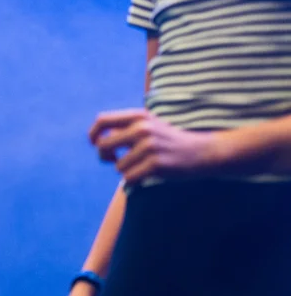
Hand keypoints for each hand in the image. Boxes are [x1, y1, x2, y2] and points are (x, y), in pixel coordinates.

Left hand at [89, 108, 216, 182]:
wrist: (203, 152)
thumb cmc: (169, 140)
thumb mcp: (149, 125)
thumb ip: (125, 128)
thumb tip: (98, 141)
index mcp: (138, 116)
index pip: (102, 120)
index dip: (93, 134)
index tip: (94, 144)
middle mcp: (142, 128)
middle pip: (103, 145)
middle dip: (105, 156)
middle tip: (114, 159)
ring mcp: (149, 146)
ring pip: (118, 166)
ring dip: (126, 170)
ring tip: (142, 166)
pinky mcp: (155, 164)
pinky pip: (129, 177)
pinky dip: (134, 179)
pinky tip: (148, 174)